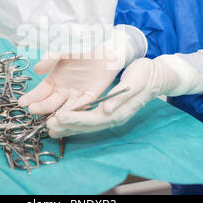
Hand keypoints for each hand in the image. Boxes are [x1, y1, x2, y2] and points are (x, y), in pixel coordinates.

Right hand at [18, 48, 122, 115]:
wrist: (104, 46)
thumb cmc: (81, 47)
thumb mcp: (62, 51)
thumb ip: (50, 58)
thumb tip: (36, 69)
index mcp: (54, 80)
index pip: (40, 92)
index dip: (32, 97)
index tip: (22, 102)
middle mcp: (64, 89)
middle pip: (50, 102)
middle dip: (41, 107)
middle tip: (32, 109)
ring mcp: (77, 93)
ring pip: (65, 107)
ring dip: (57, 113)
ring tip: (49, 119)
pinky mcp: (91, 95)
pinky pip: (83, 103)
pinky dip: (75, 108)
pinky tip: (66, 113)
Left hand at [47, 49, 202, 137]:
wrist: (155, 76)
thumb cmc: (145, 75)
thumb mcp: (136, 81)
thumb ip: (122, 96)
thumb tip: (108, 110)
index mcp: (119, 112)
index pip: (92, 119)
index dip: (75, 119)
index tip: (58, 116)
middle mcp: (113, 118)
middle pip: (86, 126)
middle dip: (66, 126)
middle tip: (47, 125)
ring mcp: (110, 116)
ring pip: (85, 125)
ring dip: (67, 127)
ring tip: (49, 128)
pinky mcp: (106, 112)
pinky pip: (87, 119)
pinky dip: (73, 120)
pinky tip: (62, 120)